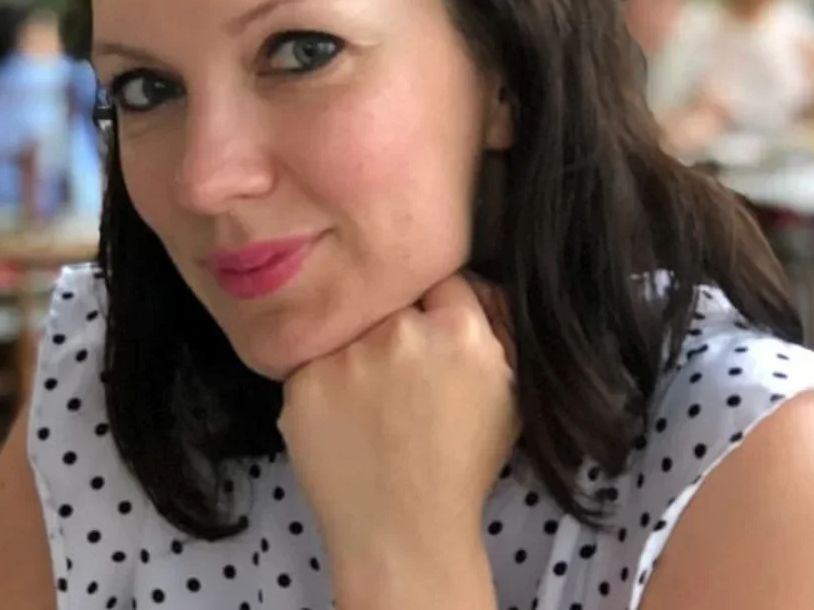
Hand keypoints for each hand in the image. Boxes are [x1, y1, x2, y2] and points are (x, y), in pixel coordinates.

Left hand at [278, 275, 516, 607]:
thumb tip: (476, 281)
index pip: (442, 280)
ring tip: (368, 401)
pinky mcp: (303, 382)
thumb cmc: (462, 466)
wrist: (402, 533)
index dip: (439, 309)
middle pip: (393, 301)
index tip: (433, 338)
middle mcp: (401, 331)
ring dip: (357, 352)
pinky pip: (313, 360)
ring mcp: (347, 355)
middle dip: (396, 326)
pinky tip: (342, 417)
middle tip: (399, 373)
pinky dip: (325, 383)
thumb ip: (499, 326)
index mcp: (460, 331)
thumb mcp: (509, 393)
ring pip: (350, 328)